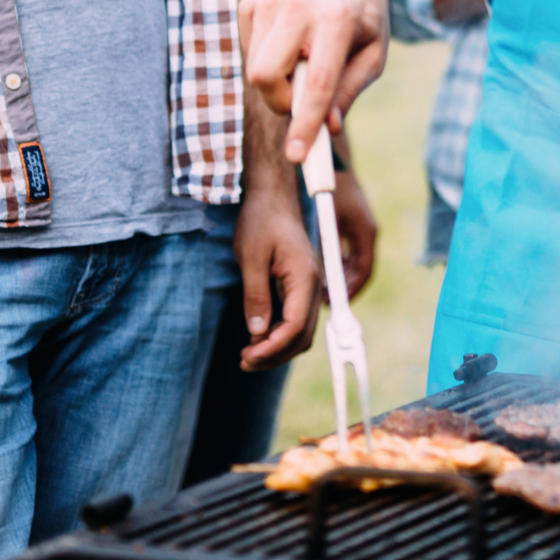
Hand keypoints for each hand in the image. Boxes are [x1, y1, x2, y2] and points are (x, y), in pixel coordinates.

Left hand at [233, 178, 320, 370]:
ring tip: (249, 354)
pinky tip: (259, 337)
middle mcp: (314, 285)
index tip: (247, 357)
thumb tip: (258, 332)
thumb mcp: (251, 258)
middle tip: (244, 361)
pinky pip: (297, 319)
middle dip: (276, 355)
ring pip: (302, 330)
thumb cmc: (261, 221)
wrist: (273, 197)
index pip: (295, 327)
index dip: (272, 348)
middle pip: (303, 335)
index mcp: (305, 278)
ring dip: (278, 348)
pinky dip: (280, 334)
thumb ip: (256, 295)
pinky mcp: (302, 285)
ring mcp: (310, 286)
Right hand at [243, 0, 398, 162]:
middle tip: (307, 101)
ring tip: (307, 58)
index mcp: (337, 18)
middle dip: (283, 103)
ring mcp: (267, 2)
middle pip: (265, 78)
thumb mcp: (374, 52)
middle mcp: (297, 7)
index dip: (306, 124)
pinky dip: (270, 64)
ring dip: (279, 82)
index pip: (317, 82)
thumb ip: (350, 90)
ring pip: (255, 72)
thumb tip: (327, 128)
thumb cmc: (363, 14)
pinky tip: (293, 42)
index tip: (297, 157)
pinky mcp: (249, 5)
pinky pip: (250, 57)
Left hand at [331, 160, 377, 298]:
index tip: (336, 303)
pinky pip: (351, 252)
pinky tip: (322, 271)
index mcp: (365, 232)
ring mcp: (363, 228)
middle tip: (326, 302)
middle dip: (346, 287)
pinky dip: (339, 265)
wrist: (332, 162)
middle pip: (362, 269)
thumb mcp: (325, 221)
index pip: (364, 271)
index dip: (351, 290)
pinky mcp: (355, 225)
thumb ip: (326, 248)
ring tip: (322, 292)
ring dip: (342, 277)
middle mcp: (368, 232)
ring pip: (356, 262)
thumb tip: (322, 280)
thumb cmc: (328, 189)